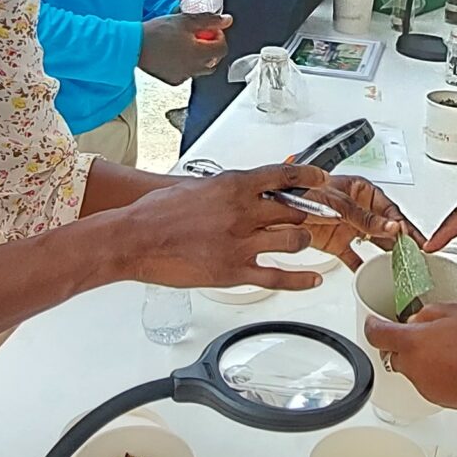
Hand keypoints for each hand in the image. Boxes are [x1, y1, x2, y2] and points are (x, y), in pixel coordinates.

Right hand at [110, 165, 331, 290]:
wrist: (135, 238)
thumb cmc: (157, 212)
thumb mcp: (197, 186)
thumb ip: (226, 189)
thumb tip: (244, 189)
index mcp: (233, 187)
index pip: (282, 176)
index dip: (308, 177)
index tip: (321, 179)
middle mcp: (243, 213)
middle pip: (294, 211)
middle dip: (306, 213)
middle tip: (314, 215)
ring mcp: (241, 244)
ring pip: (294, 241)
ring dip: (302, 240)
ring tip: (301, 241)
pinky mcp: (234, 272)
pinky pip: (278, 277)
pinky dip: (300, 280)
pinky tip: (312, 280)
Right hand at [138, 13, 229, 84]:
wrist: (133, 45)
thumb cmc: (156, 33)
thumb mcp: (185, 20)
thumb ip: (209, 20)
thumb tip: (226, 20)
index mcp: (200, 54)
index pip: (222, 48)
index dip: (219, 36)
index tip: (211, 30)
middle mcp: (194, 68)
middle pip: (214, 60)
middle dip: (211, 48)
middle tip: (200, 37)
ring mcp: (183, 76)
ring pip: (201, 68)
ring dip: (199, 57)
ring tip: (187, 44)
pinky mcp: (172, 80)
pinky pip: (186, 74)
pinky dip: (186, 65)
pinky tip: (176, 54)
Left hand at [298, 174, 413, 267]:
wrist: (272, 210)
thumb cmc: (301, 193)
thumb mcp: (339, 204)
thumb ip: (366, 218)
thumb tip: (392, 227)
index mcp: (362, 190)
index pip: (391, 210)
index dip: (403, 224)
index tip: (412, 239)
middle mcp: (358, 208)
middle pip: (386, 226)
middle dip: (402, 241)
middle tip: (417, 256)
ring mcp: (348, 227)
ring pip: (374, 242)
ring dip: (386, 254)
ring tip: (401, 266)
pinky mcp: (336, 243)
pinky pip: (354, 257)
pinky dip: (362, 267)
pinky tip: (372, 275)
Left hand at [363, 303, 456, 414]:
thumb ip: (428, 313)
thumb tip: (415, 320)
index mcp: (413, 343)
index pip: (376, 334)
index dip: (372, 325)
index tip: (374, 321)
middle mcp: (413, 366)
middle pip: (392, 353)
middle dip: (401, 343)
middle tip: (423, 333)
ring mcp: (423, 385)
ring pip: (410, 367)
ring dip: (419, 357)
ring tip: (447, 348)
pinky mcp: (435, 398)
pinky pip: (424, 380)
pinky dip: (432, 371)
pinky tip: (454, 363)